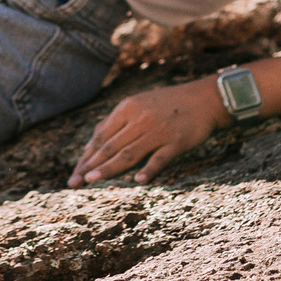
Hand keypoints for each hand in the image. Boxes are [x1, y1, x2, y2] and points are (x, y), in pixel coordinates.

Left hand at [68, 79, 222, 185]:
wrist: (205, 99)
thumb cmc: (168, 104)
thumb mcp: (139, 104)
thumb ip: (117, 122)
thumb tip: (92, 143)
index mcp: (128, 108)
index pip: (101, 136)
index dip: (86, 156)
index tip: (75, 173)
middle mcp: (140, 119)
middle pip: (110, 146)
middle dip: (90, 165)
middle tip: (74, 182)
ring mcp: (158, 131)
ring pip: (128, 153)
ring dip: (108, 168)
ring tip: (91, 180)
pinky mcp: (176, 142)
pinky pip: (160, 158)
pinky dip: (149, 169)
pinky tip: (138, 180)